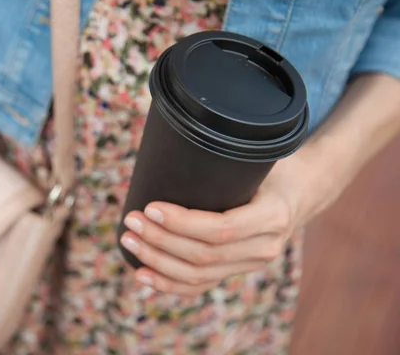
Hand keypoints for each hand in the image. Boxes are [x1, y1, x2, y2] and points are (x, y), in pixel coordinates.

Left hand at [120, 147, 336, 295]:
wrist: (301, 192)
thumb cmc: (272, 168)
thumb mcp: (259, 160)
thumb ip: (227, 160)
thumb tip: (174, 143)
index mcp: (271, 217)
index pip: (220, 229)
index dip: (181, 223)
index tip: (150, 207)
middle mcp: (264, 248)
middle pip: (203, 255)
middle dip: (160, 239)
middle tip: (131, 220)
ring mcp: (250, 264)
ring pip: (197, 276)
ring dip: (157, 261)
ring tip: (128, 242)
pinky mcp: (235, 271)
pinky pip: (200, 286)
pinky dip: (168, 284)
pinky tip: (142, 275)